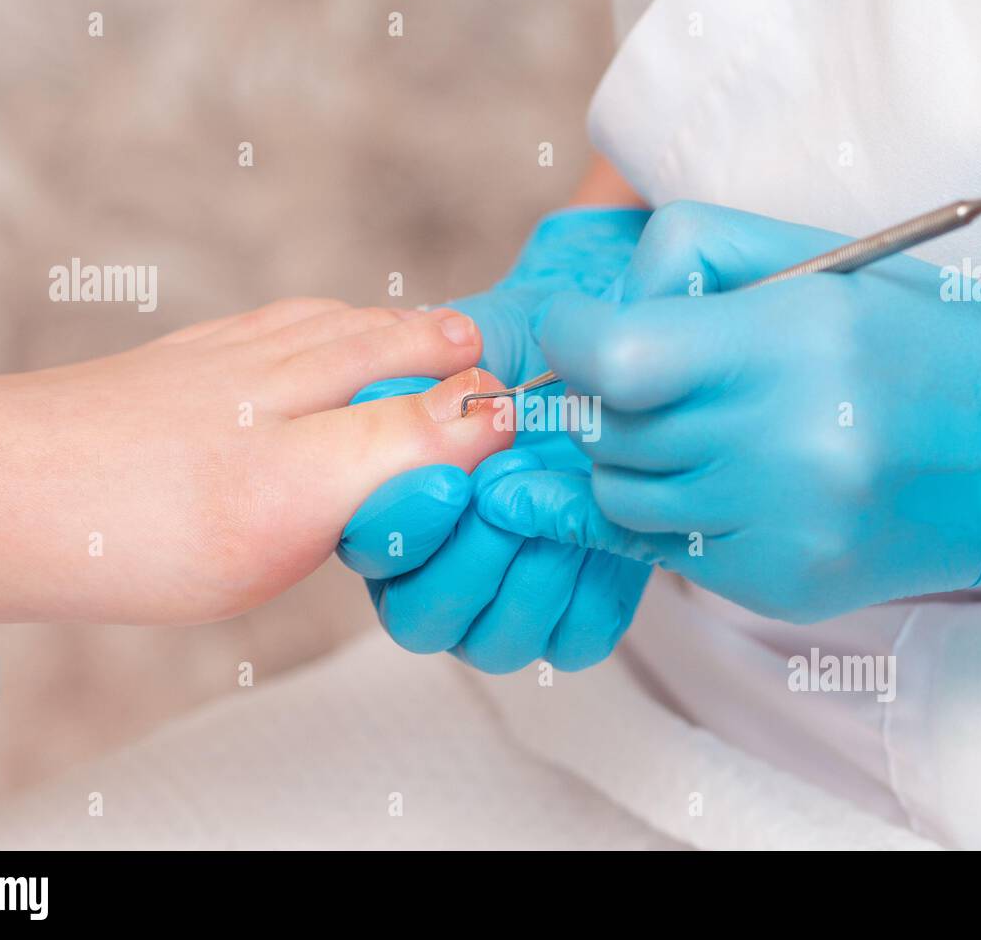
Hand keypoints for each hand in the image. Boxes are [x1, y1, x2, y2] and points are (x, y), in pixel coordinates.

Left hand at [0, 298, 509, 642]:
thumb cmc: (146, 514)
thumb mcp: (303, 491)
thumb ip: (403, 445)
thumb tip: (495, 408)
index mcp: (324, 377)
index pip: (435, 367)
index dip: (484, 384)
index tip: (524, 397)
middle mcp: (277, 356)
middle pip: (381, 335)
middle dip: (435, 344)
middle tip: (477, 348)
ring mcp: (220, 363)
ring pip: (322, 332)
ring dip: (375, 333)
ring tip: (407, 336)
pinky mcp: (174, 378)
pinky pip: (264, 344)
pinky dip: (306, 341)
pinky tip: (293, 357)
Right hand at [336, 208, 653, 672]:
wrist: (611, 366)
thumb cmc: (534, 349)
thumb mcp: (481, 338)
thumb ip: (429, 369)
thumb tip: (398, 402)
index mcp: (391, 510)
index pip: (370, 550)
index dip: (405, 523)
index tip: (454, 480)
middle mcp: (434, 573)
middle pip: (420, 618)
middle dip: (469, 556)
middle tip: (512, 486)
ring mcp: (502, 608)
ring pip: (492, 642)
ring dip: (529, 574)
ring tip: (566, 501)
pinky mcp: (575, 620)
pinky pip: (573, 639)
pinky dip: (591, 591)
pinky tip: (605, 529)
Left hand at [477, 201, 980, 630]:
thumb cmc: (921, 338)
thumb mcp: (820, 263)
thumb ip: (690, 263)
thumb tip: (593, 313)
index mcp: (796, 342)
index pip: (613, 358)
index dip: (571, 339)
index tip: (579, 329)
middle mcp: (787, 444)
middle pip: (607, 431)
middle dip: (599, 398)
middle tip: (640, 379)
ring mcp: (782, 528)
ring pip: (620, 496)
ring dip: (628, 460)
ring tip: (693, 431)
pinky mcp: (781, 585)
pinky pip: (664, 550)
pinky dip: (669, 513)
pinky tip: (722, 483)